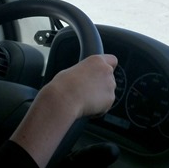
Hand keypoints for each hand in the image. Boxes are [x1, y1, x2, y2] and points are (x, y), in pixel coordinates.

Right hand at [10, 53, 116, 167]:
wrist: (59, 102)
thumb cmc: (56, 88)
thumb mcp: (66, 74)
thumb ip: (78, 73)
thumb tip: (77, 77)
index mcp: (94, 60)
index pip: (112, 58)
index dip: (107, 65)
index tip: (104, 70)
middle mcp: (105, 72)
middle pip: (110, 77)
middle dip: (101, 85)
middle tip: (86, 93)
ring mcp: (109, 87)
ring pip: (108, 92)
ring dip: (99, 97)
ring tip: (83, 102)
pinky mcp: (108, 101)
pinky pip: (105, 105)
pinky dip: (98, 107)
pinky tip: (86, 109)